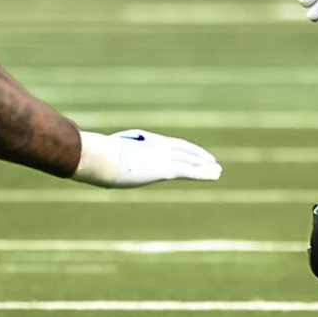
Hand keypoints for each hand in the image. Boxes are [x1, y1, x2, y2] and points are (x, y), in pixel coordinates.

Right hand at [73, 129, 220, 188]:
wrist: (100, 157)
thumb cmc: (98, 156)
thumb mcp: (106, 154)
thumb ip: (110, 156)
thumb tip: (100, 160)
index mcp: (147, 142)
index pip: (172, 145)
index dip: (185, 149)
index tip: (193, 154)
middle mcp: (158, 147)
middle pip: (185, 150)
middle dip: (200, 156)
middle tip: (212, 161)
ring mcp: (163, 157)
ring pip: (191, 161)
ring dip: (206, 166)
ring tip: (218, 170)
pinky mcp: (164, 169)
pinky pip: (190, 171)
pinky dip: (204, 173)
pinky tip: (215, 174)